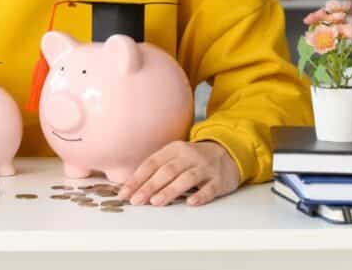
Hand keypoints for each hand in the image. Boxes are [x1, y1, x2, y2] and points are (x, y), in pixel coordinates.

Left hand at [117, 140, 239, 206]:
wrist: (227, 153)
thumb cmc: (193, 160)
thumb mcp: (175, 156)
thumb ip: (157, 169)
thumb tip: (132, 187)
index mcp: (174, 149)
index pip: (152, 163)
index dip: (137, 178)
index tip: (124, 192)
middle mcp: (189, 156)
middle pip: (166, 171)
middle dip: (149, 186)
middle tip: (136, 200)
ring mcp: (205, 168)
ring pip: (186, 179)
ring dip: (169, 191)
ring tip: (155, 202)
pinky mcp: (219, 180)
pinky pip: (209, 188)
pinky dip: (200, 195)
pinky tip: (191, 203)